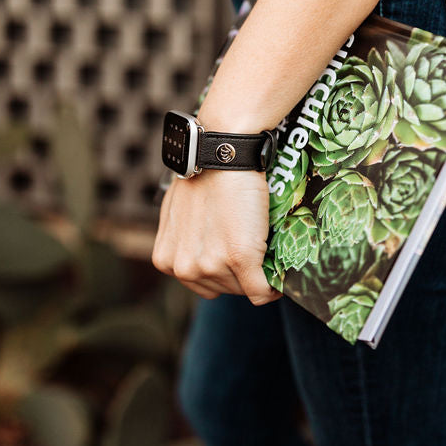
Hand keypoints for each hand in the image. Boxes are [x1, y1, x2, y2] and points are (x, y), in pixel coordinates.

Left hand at [152, 169, 281, 305]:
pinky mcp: (240, 259)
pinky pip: (262, 290)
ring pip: (243, 289)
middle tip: (251, 247)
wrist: (222, 155)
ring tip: (262, 249)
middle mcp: (185, 268)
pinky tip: (279, 278)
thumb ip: (185, 238)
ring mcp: (212, 266)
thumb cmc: (204, 175)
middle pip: (223, 288)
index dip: (222, 270)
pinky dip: (273, 287)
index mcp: (166, 260)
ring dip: (256, 274)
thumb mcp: (179, 213)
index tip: (235, 257)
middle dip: (239, 273)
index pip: (201, 283)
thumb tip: (200, 244)